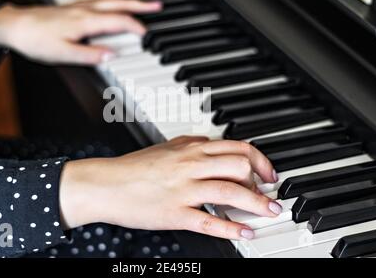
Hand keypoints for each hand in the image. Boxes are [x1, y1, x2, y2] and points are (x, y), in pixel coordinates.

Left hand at [0, 0, 161, 64]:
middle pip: (118, 4)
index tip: (147, 35)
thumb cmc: (35, 39)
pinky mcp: (71, 6)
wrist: (14, 26)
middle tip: (157, 5)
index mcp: (85, 21)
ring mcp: (78, 6)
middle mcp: (84, 10)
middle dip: (140, 5)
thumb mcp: (63, 53)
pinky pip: (99, 0)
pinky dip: (113, 1)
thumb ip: (90, 55)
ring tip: (141, 4)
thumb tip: (112, 56)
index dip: (136, 27)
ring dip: (128, 1)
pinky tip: (112, 4)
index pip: (119, 21)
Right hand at [59, 136, 280, 240]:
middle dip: (261, 182)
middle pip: (240, 166)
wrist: (107, 184)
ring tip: (269, 212)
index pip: (238, 147)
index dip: (260, 161)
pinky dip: (232, 229)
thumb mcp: (167, 147)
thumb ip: (192, 144)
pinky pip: (210, 222)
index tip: (268, 174)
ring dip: (257, 204)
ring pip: (231, 192)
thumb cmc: (134, 167)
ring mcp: (184, 190)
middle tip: (268, 193)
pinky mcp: (175, 213)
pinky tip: (244, 233)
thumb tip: (214, 145)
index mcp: (191, 148)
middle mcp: (191, 165)